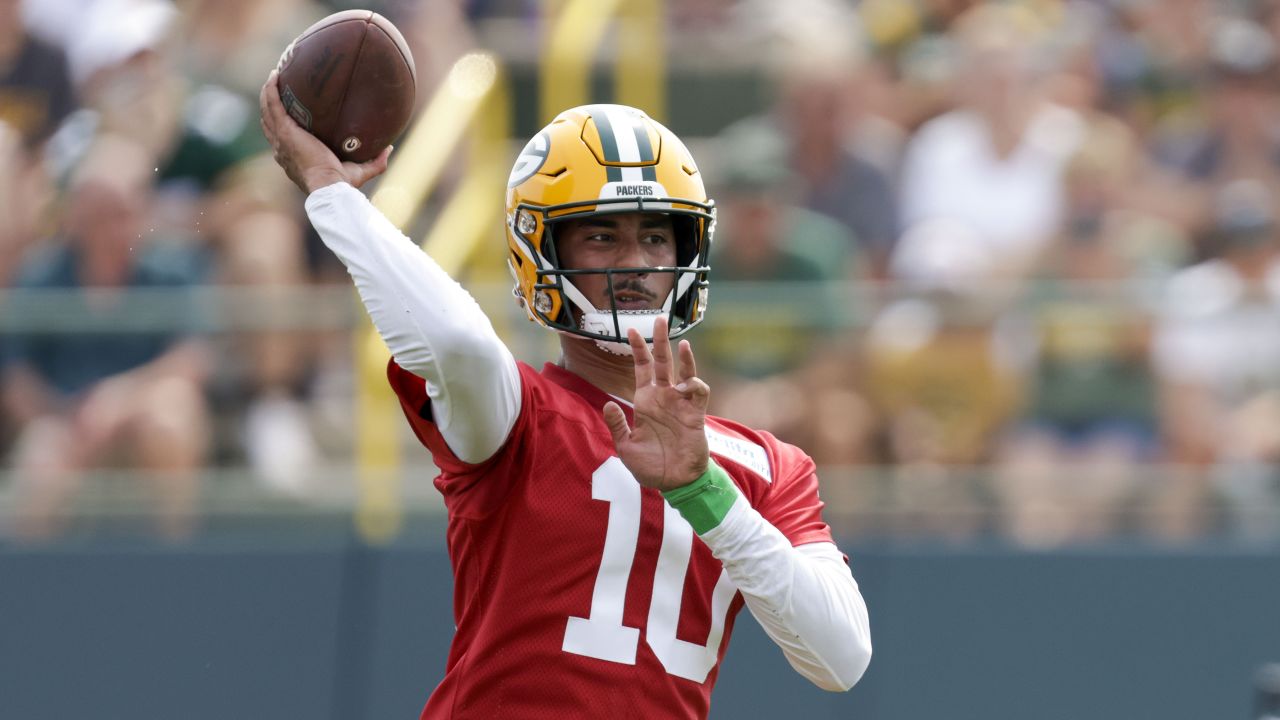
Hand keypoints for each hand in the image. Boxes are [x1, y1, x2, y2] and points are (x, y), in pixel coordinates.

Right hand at [258, 69, 390, 192]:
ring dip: (267, 92)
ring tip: (275, 75)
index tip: (289, 111)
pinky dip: (271, 90)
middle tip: (278, 87)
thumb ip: (374, 161)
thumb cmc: (341, 183)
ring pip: (267, 111)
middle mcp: (282, 148)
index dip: (281, 124)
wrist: (329, 185)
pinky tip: (276, 74)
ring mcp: (281, 139)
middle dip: (270, 104)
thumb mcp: (359, 171)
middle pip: (269, 122)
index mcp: (293, 157)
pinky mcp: (285, 131)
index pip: (282, 138)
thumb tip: (388, 148)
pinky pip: (273, 105)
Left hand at [603, 316, 710, 490]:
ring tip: (682, 344)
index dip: (637, 349)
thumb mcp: (626, 447)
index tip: (629, 329)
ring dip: (685, 357)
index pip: (641, 368)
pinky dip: (694, 384)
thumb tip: (609, 403)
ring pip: (684, 371)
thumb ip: (618, 425)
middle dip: (660, 341)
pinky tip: (685, 385)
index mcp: (645, 401)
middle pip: (662, 362)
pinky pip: (698, 391)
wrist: (675, 483)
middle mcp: (663, 397)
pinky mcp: (695, 414)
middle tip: (659, 319)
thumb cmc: (650, 466)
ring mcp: (680, 404)